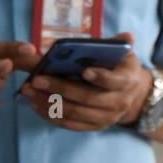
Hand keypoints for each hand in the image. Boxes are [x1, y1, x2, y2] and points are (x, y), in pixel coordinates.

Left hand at [18, 32, 152, 131]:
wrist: (133, 95)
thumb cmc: (122, 68)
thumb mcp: (125, 54)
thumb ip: (121, 44)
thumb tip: (126, 36)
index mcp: (127, 82)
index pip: (114, 81)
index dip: (101, 77)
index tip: (84, 71)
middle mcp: (119, 103)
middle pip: (88, 98)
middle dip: (60, 89)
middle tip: (37, 80)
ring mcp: (106, 118)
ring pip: (75, 114)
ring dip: (50, 104)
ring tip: (29, 92)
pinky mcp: (94, 127)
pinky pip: (70, 124)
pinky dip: (51, 116)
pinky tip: (35, 105)